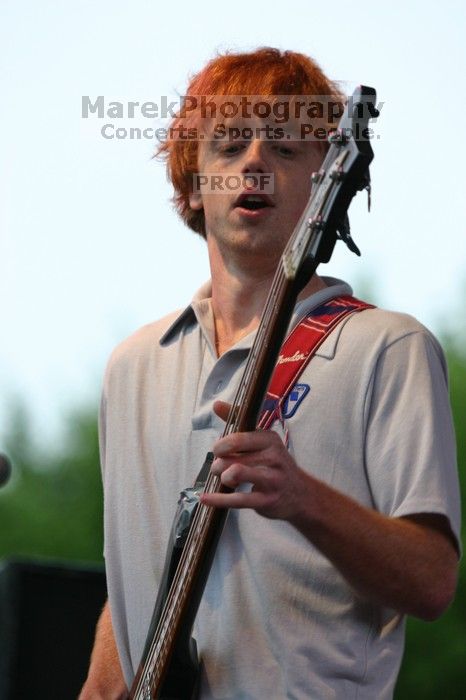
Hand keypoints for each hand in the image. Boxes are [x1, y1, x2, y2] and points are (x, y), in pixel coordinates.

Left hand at [200, 400, 309, 520]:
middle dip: (218, 465)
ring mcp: (272, 479)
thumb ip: (239, 422)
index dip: (222, 445)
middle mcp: (274, 457)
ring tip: (224, 479)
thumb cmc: (274, 463)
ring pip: (235, 474)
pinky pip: (238, 499)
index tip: (217, 449)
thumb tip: (217, 404)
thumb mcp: (261, 440)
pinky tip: (205, 498)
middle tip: (219, 468)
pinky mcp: (268, 500)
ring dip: (222, 478)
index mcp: (270, 439)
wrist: (300, 493)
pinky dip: (218, 499)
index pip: (240, 438)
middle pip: (233, 458)